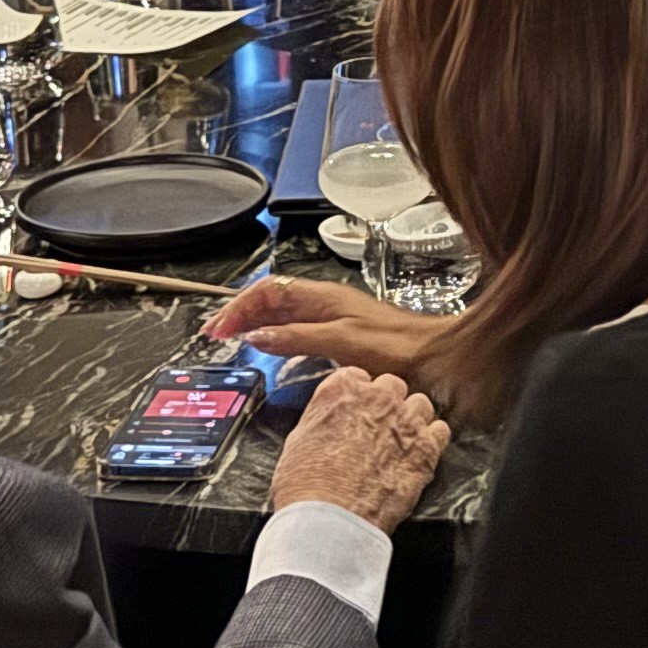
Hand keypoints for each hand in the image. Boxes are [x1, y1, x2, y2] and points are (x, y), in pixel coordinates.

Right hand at [210, 272, 446, 379]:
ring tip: (230, 338)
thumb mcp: (341, 343)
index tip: (220, 330)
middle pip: (270, 299)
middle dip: (239, 313)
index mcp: (321, 297)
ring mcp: (330, 316)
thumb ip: (296, 338)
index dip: (239, 307)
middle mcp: (323, 301)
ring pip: (280, 312)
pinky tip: (265, 346)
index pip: (268, 291)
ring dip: (252, 322)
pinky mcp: (338, 332)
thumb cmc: (394, 348)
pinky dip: (272, 333)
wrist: (433, 356)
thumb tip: (255, 336)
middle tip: (214, 335)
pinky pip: (294, 326)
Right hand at [267, 368, 450, 532]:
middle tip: (376, 428)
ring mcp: (405, 422)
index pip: (357, 376)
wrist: (329, 519)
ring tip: (400, 443)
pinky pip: (440, 431)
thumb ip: (322, 418)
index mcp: (342, 390)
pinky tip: (418, 455)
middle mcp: (377, 398)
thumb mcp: (298, 440)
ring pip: (420, 405)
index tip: (355, 410)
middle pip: (392, 386)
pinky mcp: (426, 449)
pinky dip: (432, 441)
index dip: (357, 396)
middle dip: (386, 404)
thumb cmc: (305, 486)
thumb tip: (329, 421)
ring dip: (411, 420)